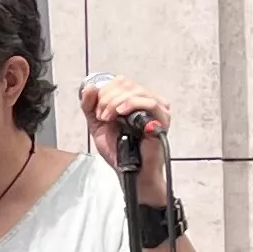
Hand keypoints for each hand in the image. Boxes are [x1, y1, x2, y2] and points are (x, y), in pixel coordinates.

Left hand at [79, 73, 173, 201]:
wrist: (127, 170)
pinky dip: (131, 104)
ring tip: (107, 118)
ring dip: (115, 102)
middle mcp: (147, 102)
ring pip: (137, 91)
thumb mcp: (97, 124)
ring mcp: (157, 110)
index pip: (120, 82)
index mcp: (133, 100)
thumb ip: (90, 106)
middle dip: (107, 98)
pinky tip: (120, 113)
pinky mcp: (162, 120)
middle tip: (101, 116)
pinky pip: (150, 103)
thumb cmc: (118, 150)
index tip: (96, 110)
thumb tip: (90, 87)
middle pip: (126, 84)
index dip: (104, 91)